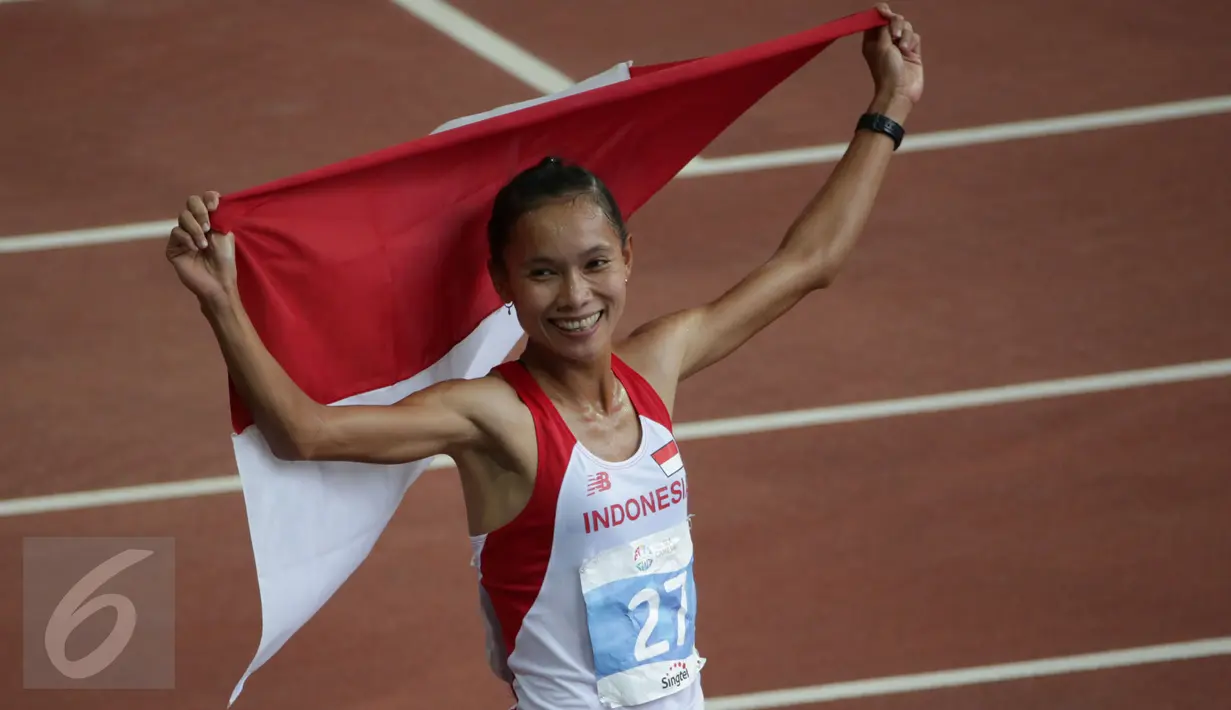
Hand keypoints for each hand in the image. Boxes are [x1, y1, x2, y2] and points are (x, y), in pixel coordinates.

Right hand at [164, 191, 236, 309]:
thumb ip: (218, 216)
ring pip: (182, 216)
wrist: (217, 281)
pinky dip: (186, 239)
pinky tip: (194, 249)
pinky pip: (175, 232)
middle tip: (207, 227)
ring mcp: (183, 235)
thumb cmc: (224, 260)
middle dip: (200, 211)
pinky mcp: (173, 247)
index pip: (205, 199)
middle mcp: (196, 224)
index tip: (214, 207)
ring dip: (195, 229)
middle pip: (191, 202)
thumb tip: (211, 200)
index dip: (208, 198)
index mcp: (210, 219)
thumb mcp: (225, 234)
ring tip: (203, 244)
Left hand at [863, 4, 923, 116]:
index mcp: (873, 40)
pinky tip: (909, 52)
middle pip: (894, 20)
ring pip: (906, 27)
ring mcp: (900, 46)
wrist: (900, 91)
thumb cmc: (886, 70)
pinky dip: (912, 42)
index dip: (882, 13)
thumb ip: (883, 27)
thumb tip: (883, 10)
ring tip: (902, 49)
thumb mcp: (881, 46)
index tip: (886, 13)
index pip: (877, 19)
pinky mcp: (912, 51)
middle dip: (896, 23)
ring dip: (905, 35)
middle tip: (895, 34)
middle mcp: (886, 41)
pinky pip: (915, 37)